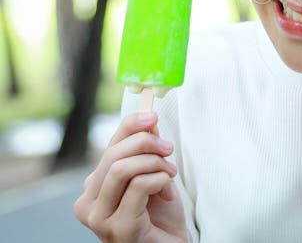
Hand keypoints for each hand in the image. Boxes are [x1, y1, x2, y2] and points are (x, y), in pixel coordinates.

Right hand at [74, 112, 187, 242]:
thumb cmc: (160, 218)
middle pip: (112, 156)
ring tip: (170, 174)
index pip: (108, 147)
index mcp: (93, 188)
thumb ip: (146, 152)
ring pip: (122, 169)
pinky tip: (167, 193)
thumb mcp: (153, 176)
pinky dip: (160, 180)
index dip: (130, 126)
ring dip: (154, 164)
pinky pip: (139, 186)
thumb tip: (148, 121)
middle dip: (146, 143)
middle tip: (168, 149)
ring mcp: (99, 219)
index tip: (152, 116)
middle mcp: (88, 204)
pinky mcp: (118, 228)